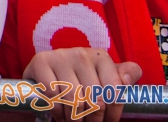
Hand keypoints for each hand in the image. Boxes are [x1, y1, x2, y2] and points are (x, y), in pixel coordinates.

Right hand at [23, 48, 141, 121]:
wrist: (45, 71)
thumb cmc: (79, 78)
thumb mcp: (102, 77)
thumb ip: (121, 77)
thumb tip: (127, 79)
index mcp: (101, 57)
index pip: (114, 91)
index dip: (112, 114)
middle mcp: (81, 53)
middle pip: (94, 98)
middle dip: (93, 119)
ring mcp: (60, 55)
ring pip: (74, 99)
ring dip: (74, 119)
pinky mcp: (41, 61)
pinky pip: (53, 95)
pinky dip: (57, 111)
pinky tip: (60, 115)